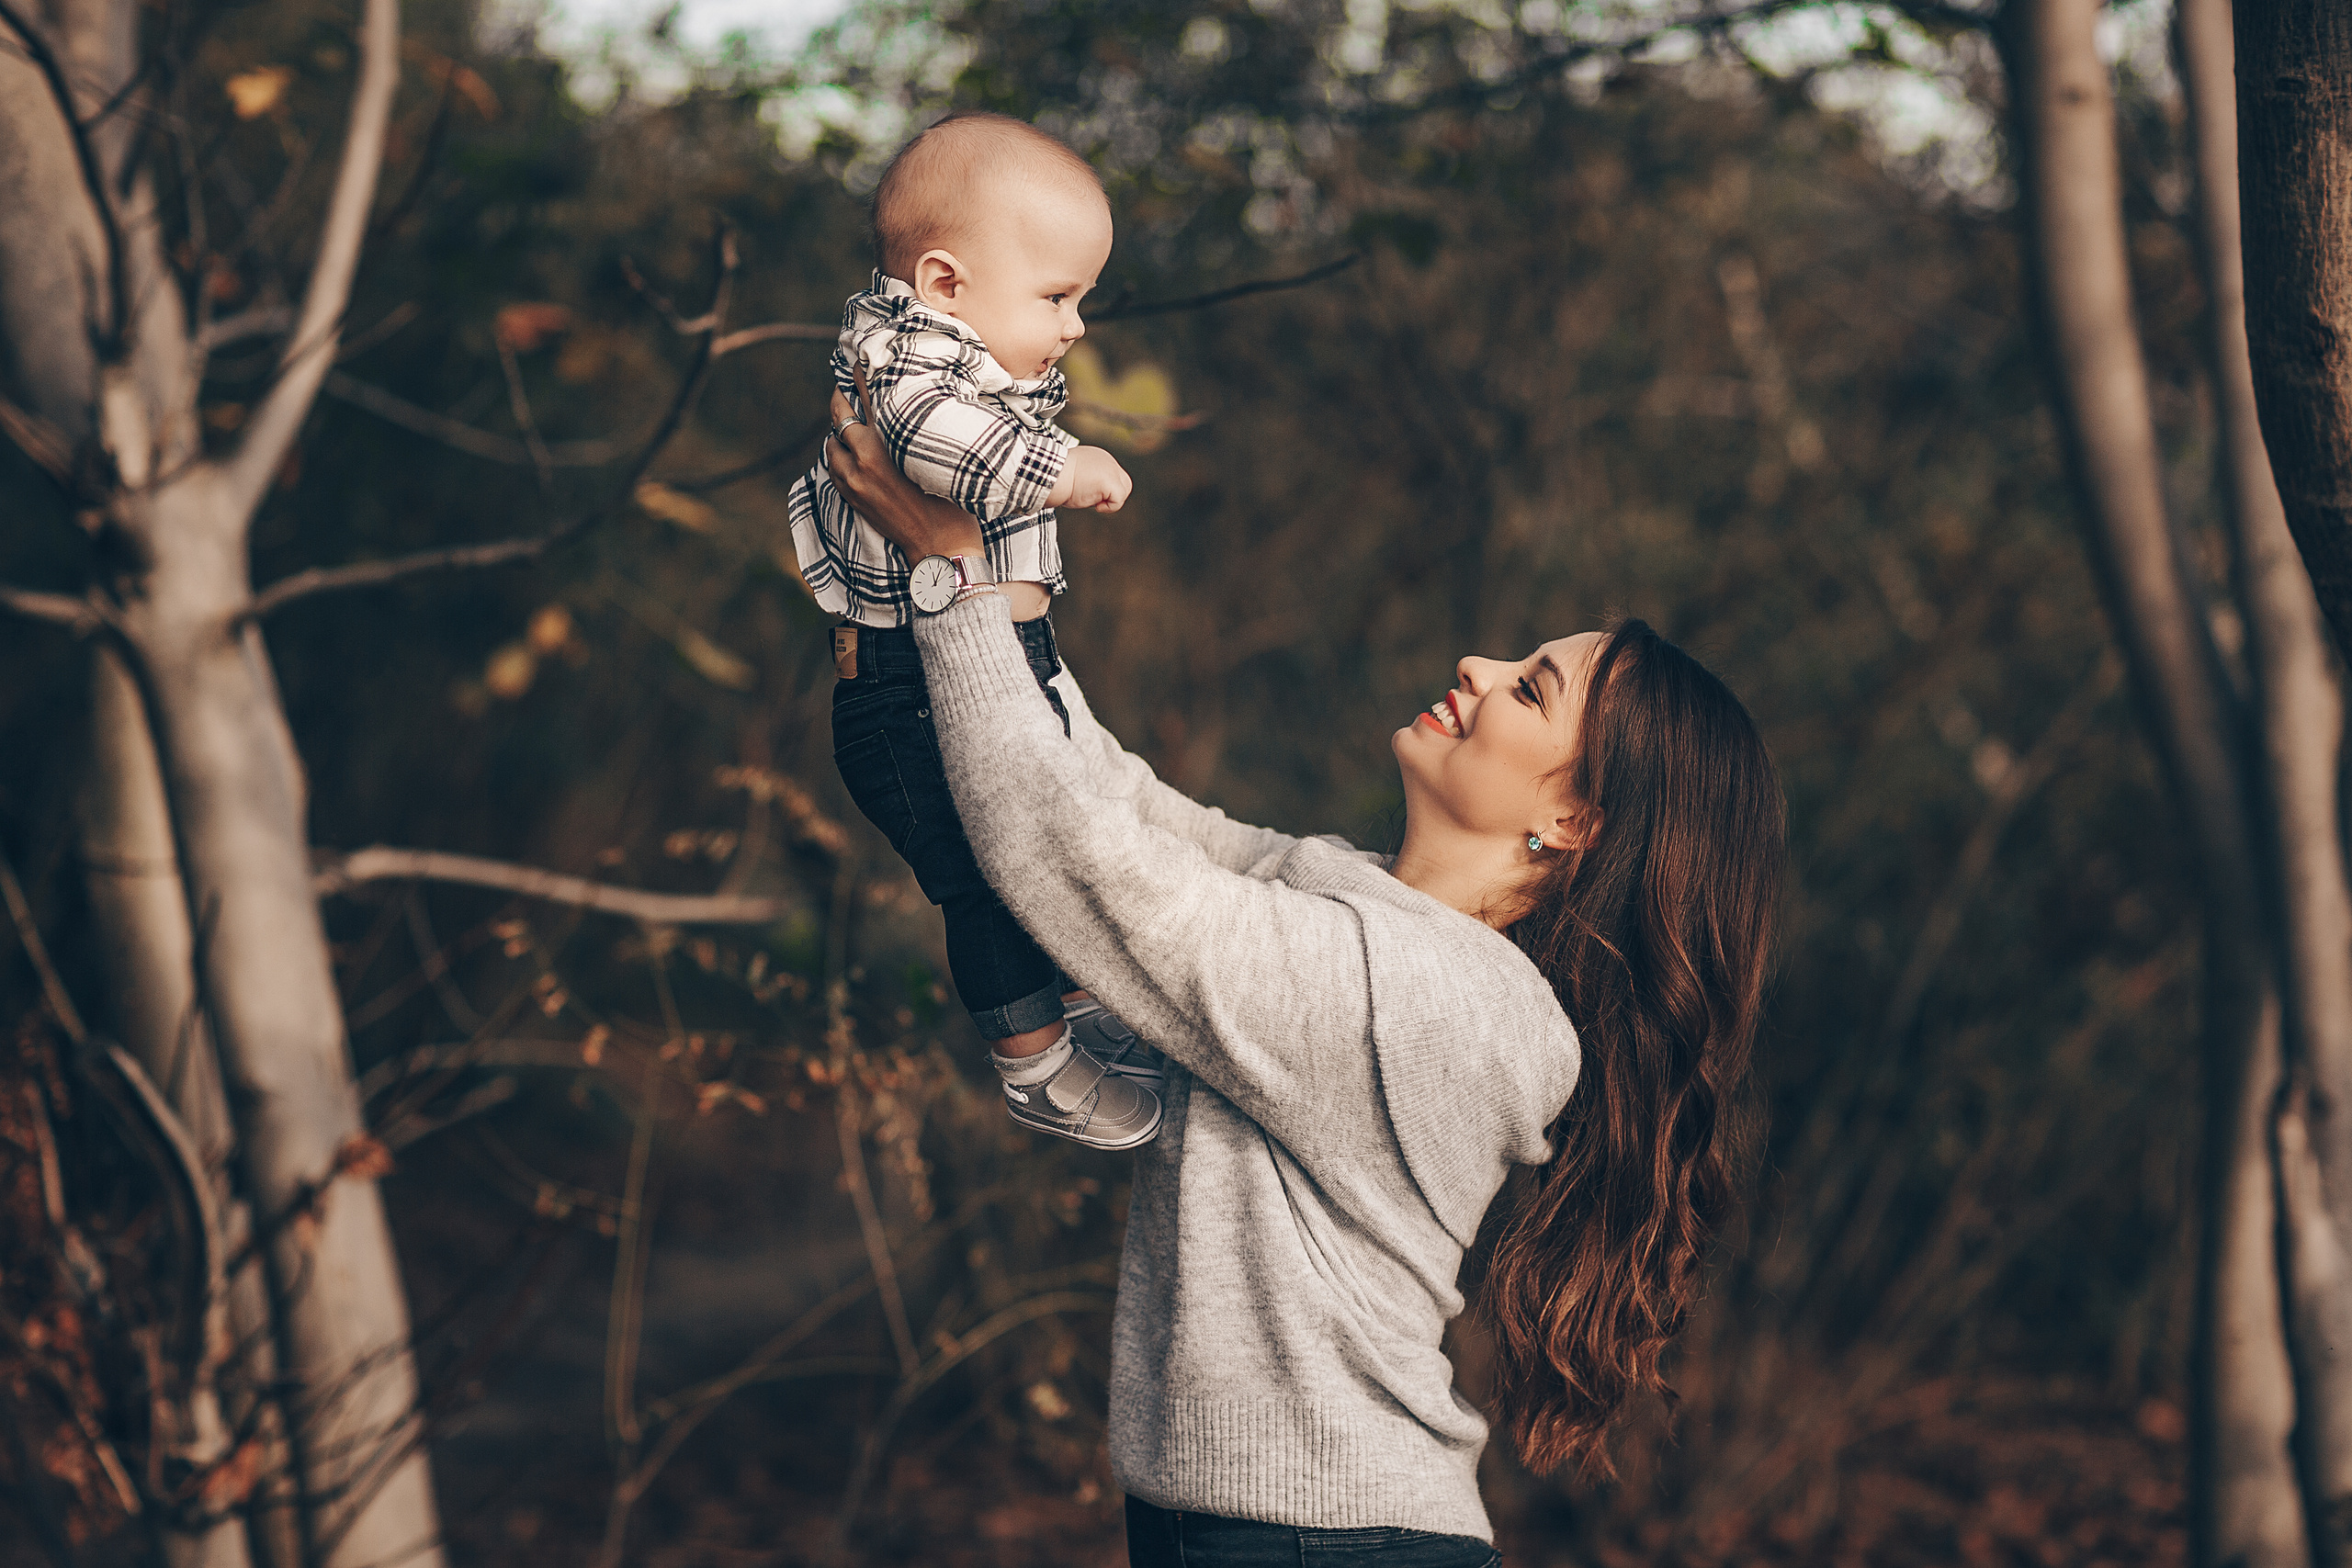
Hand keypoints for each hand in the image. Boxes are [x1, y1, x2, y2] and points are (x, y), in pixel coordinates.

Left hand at [825, 370, 984, 560]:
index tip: (858, 362)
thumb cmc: (950, 501)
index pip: (867, 398)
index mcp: (888, 445)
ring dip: (838, 431)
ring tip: (848, 423)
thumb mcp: (935, 457)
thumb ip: (915, 431)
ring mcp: (855, 481)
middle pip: (841, 417)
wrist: (940, 546)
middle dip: (841, 400)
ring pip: (832, 443)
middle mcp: (865, 460)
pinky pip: (833, 468)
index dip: (860, 376)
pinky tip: (845, 451)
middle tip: (845, 388)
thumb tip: (911, 408)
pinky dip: (837, 454)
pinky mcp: (853, 498)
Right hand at [1048, 445, 1132, 511]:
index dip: (1105, 490)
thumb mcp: (1074, 473)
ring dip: (1110, 501)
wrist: (1050, 474)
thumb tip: (1089, 492)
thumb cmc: (1055, 477)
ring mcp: (1111, 470)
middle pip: (1124, 482)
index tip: (1087, 493)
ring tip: (1092, 500)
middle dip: (1112, 496)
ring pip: (1124, 491)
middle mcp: (1108, 461)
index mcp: (1098, 457)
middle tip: (1093, 501)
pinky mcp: (1111, 481)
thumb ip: (1087, 478)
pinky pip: (1119, 500)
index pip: (1113, 475)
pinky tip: (1095, 505)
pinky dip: (1109, 507)